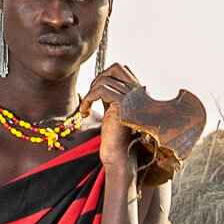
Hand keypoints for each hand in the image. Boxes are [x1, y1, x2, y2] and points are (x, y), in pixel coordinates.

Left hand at [79, 62, 148, 181]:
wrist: (119, 156)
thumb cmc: (114, 137)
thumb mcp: (113, 109)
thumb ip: (111, 94)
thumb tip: (100, 79)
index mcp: (138, 93)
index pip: (123, 69)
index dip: (106, 76)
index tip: (96, 94)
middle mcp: (139, 93)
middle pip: (117, 67)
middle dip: (99, 78)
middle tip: (91, 96)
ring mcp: (132, 98)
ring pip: (105, 79)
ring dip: (90, 92)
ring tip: (86, 107)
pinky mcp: (122, 104)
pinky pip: (100, 90)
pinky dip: (88, 99)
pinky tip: (84, 112)